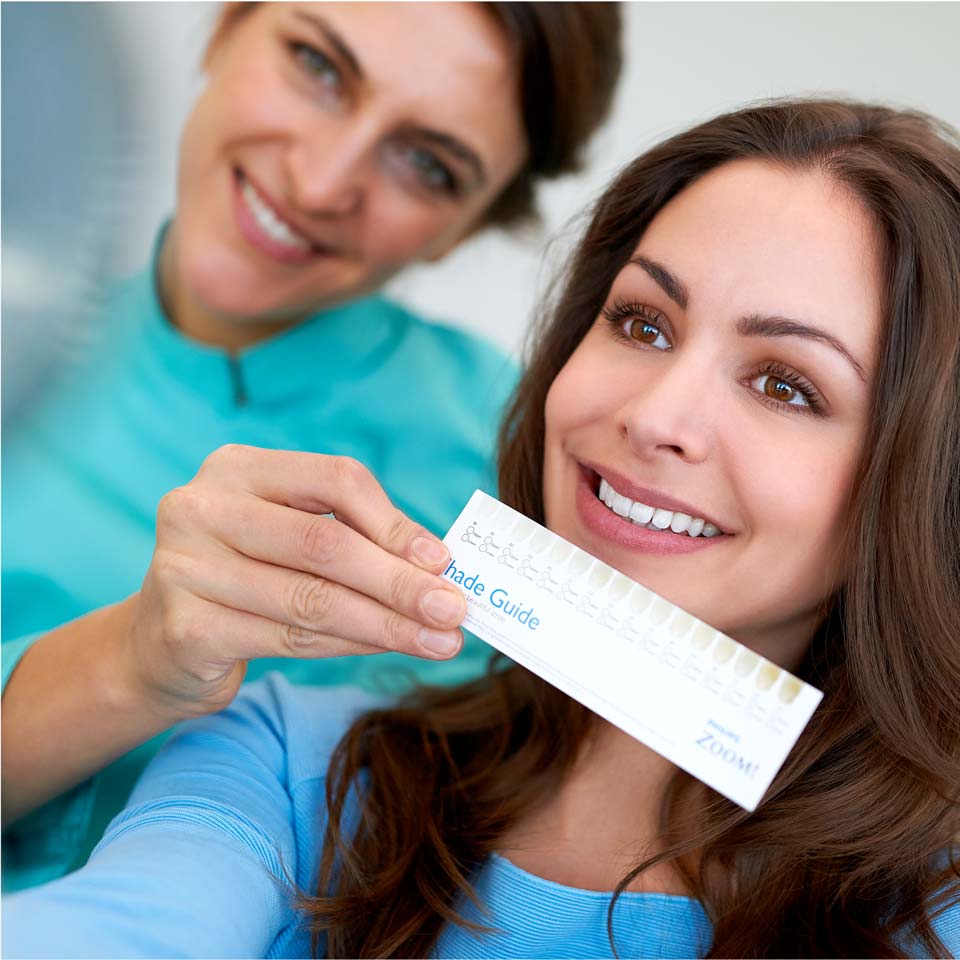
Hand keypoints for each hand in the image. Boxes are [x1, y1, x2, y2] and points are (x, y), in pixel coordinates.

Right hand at [125, 445, 465, 717]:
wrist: (159, 643)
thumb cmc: (246, 578)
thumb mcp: (292, 538)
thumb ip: (352, 537)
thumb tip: (436, 564)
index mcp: (237, 468)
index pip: (335, 479)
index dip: (394, 521)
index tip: (442, 562)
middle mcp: (201, 507)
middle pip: (324, 542)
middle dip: (399, 581)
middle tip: (452, 611)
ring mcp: (185, 567)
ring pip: (312, 598)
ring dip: (386, 624)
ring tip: (438, 640)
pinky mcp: (186, 628)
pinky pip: (290, 639)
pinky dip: (349, 646)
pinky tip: (384, 648)